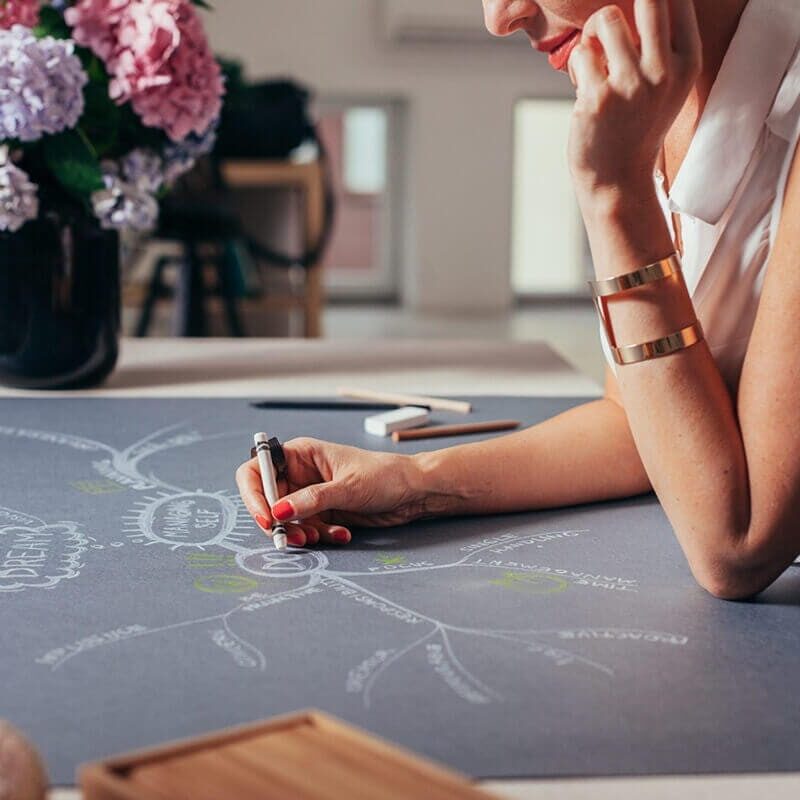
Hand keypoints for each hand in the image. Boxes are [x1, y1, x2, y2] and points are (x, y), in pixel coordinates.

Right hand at [235, 438, 428, 546]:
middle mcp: (300, 473)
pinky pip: (308, 529)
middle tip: (294, 538)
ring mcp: (310, 495)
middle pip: (268, 501)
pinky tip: (342, 533)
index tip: (267, 517)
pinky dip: (320, 536)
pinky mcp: (323, 513)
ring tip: (321, 537)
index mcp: (300, 454)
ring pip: (287, 520)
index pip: (258, 470)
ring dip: (301, 533)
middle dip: (278, 522)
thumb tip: (278, 510)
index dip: (255, 494)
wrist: (413, 492)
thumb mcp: (347, 487)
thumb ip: (311, 499)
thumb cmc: (384, 476)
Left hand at [566, 0, 700, 198]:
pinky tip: (583, 91)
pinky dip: (576, 67)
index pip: (677, 0)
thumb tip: (639, 0)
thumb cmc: (635, 127)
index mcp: (687, 63)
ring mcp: (631, 85)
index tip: (636, 20)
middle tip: (608, 32)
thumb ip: (659, 44)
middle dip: (621, 7)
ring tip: (594, 63)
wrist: (618, 179)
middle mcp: (665, 71)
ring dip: (592, 36)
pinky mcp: (598, 98)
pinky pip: (580, 53)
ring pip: (605, 18)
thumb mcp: (665, 85)